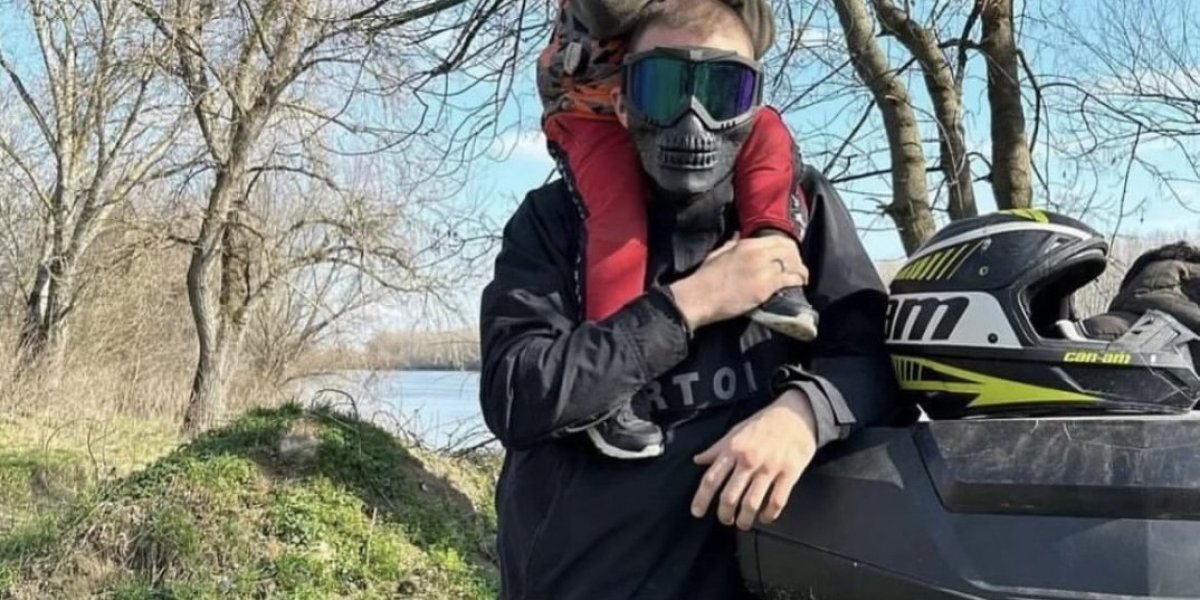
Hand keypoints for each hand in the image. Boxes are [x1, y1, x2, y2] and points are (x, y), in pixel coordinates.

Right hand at [669, 236, 807, 330]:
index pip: (778, 239)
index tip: (791, 255)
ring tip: (801, 278)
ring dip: (800, 270)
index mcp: (746, 243)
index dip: (789, 247)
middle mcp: (757, 253)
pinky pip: (789, 279)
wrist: (699, 296)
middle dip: (796, 258)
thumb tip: (737, 234)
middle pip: (789, 250)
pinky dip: (797, 281)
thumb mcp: (718, 254)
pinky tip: (798, 285)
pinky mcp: (765, 286)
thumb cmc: (705, 278)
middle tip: (797, 267)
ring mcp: (762, 269)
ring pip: (792, 264)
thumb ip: (731, 243)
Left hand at [690, 389, 817, 530]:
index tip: (697, 512)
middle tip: (725, 520)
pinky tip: (765, 517)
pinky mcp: (789, 474)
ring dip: (745, 520)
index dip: (701, 498)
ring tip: (743, 523)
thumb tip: (698, 460)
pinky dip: (769, 515)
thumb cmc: (764, 423)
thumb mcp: (735, 431)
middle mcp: (749, 460)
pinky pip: (777, 501)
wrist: (796, 415)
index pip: (711, 478)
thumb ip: (717, 449)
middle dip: (724, 514)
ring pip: (751, 503)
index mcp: (733, 449)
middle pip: (729, 496)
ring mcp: (770, 468)